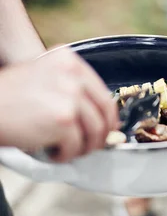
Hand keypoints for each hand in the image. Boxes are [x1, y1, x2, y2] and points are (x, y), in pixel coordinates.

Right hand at [0, 47, 118, 161]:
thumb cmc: (7, 97)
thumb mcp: (41, 76)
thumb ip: (69, 87)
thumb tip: (98, 113)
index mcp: (68, 60)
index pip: (102, 93)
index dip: (108, 116)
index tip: (107, 128)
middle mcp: (72, 75)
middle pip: (103, 113)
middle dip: (101, 135)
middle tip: (92, 146)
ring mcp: (70, 97)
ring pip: (95, 132)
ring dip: (84, 147)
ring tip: (68, 151)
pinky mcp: (64, 120)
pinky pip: (76, 146)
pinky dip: (66, 155)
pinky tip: (53, 153)